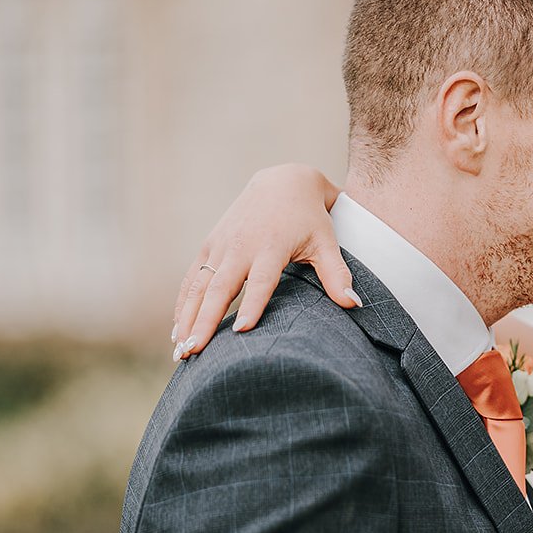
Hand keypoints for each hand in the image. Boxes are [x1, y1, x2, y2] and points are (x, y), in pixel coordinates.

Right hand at [173, 163, 358, 358]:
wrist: (282, 181)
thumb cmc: (309, 217)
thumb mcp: (326, 242)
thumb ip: (336, 274)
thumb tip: (354, 304)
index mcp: (271, 246)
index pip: (260, 281)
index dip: (251, 305)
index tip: (241, 331)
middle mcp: (240, 246)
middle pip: (220, 288)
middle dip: (205, 321)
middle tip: (194, 351)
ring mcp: (220, 245)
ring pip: (199, 286)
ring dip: (187, 318)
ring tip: (181, 350)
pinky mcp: (209, 245)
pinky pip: (191, 278)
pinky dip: (183, 303)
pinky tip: (178, 330)